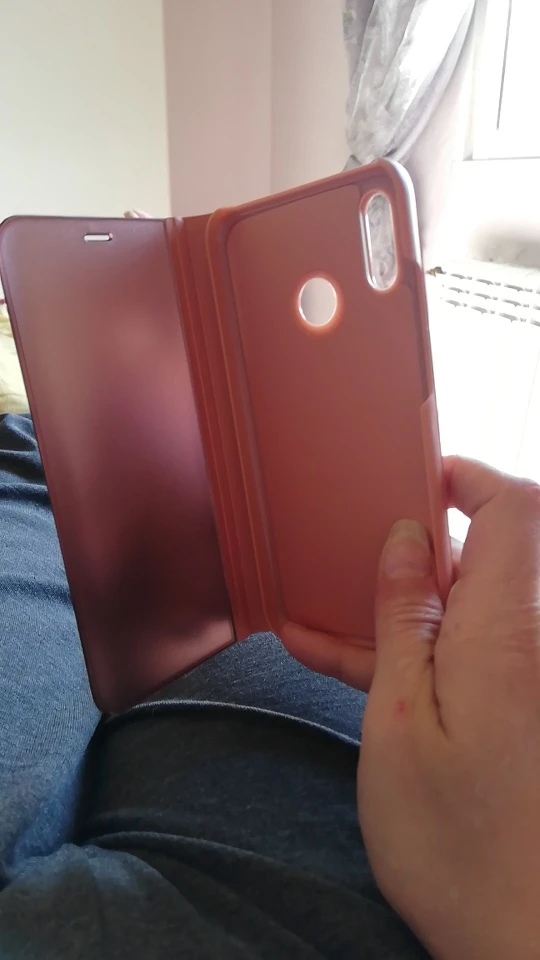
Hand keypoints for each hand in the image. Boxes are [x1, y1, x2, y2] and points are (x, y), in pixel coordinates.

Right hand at [359, 457, 539, 959]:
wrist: (520, 936)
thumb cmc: (456, 841)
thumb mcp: (399, 720)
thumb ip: (403, 621)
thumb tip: (405, 542)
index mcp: (505, 634)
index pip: (513, 510)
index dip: (469, 476)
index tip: (417, 474)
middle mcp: (527, 643)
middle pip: (488, 551)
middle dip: (418, 547)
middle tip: (354, 560)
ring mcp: (522, 675)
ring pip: (464, 605)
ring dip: (401, 605)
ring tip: (327, 625)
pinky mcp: (512, 706)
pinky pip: (462, 652)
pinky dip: (411, 649)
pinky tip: (345, 662)